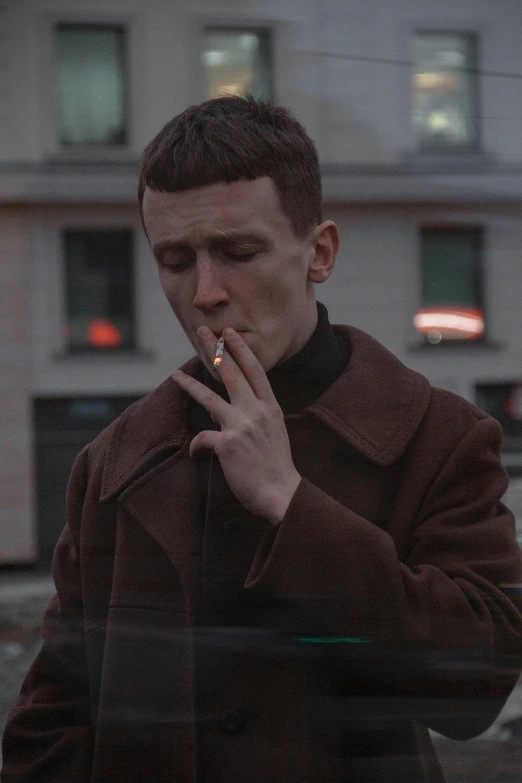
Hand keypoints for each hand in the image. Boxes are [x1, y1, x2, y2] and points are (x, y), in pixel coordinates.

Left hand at [171, 327, 300, 524]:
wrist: (282, 493)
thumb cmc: (277, 468)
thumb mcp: (276, 432)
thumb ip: (261, 416)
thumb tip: (243, 411)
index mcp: (270, 407)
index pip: (255, 370)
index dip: (240, 349)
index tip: (230, 333)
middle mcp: (256, 411)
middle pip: (232, 373)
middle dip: (216, 349)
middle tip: (203, 331)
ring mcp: (242, 426)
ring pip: (210, 398)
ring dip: (190, 384)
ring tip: (175, 374)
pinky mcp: (228, 444)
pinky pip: (201, 439)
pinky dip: (196, 447)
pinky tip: (196, 454)